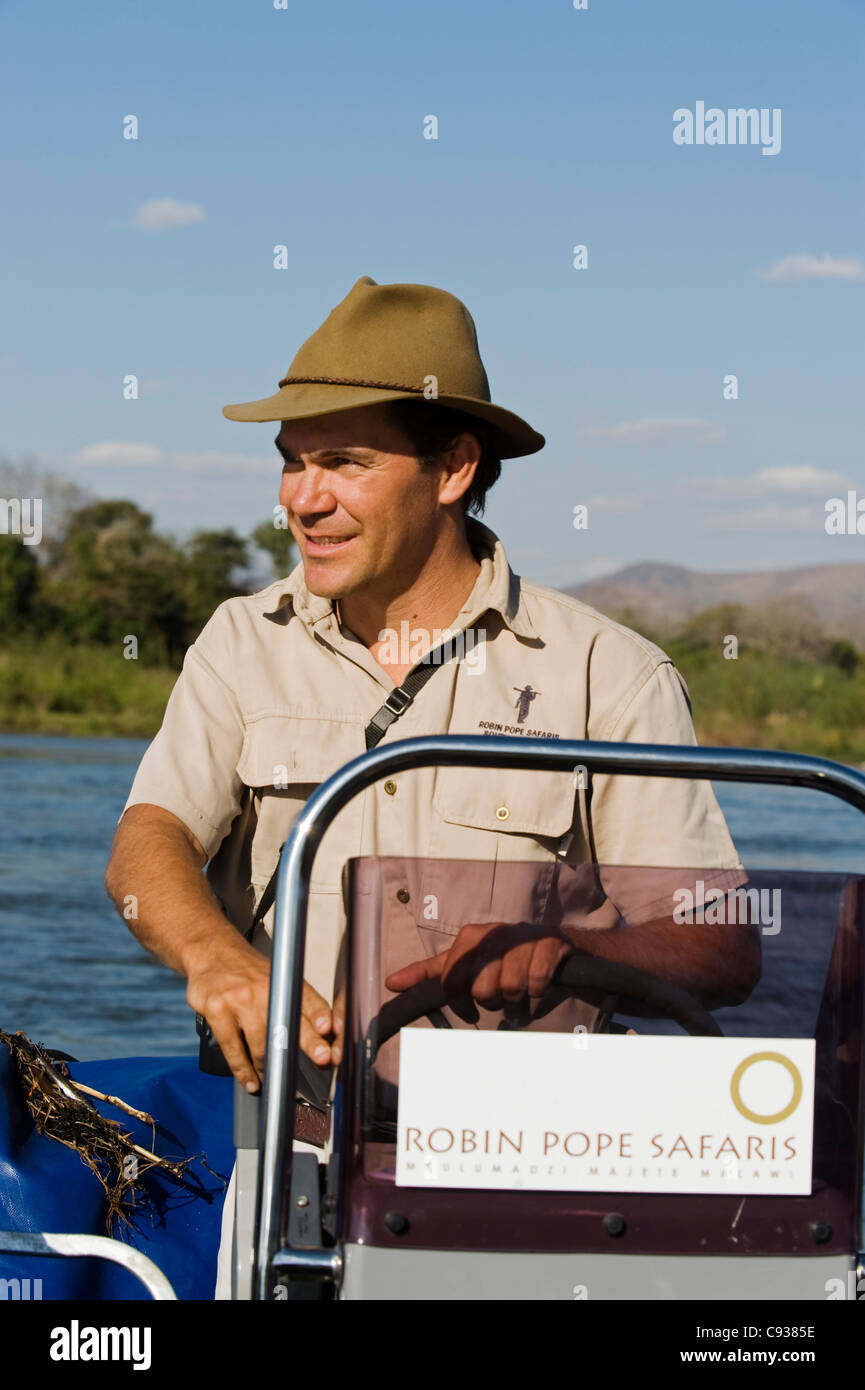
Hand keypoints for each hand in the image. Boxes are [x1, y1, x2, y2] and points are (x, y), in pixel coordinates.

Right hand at [187, 939, 337, 1090]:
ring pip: (260, 1044)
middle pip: (288, 1023)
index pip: (307, 998)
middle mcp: (263, 988)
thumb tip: (322, 1034)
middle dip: (309, 1042)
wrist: (212, 953)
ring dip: (268, 1067)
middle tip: (322, 1059)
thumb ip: (295, 1004)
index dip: (321, 1014)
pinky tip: (249, 1080)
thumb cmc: (248, 972)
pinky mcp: (217, 1009)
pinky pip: (233, 1048)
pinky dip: (242, 1070)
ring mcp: (239, 999)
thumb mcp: (276, 979)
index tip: (330, 1030)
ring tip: (271, 1078)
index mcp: (282, 981)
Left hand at [384, 921, 574, 1016]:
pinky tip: (537, 985)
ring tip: (519, 989)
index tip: (470, 1011)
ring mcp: (523, 937)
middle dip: (493, 1000)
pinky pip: (536, 982)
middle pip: (481, 989)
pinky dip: (537, 993)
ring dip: (517, 998)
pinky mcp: (549, 944)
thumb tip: (390, 983)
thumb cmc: (502, 957)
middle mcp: (495, 932)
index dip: (460, 1003)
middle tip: (500, 994)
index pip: (452, 980)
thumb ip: (428, 973)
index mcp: (470, 936)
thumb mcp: (464, 962)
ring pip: (509, 987)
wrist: (552, 944)